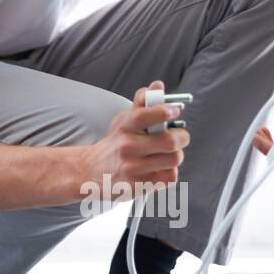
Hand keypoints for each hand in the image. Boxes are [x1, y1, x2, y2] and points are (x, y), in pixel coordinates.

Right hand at [80, 79, 190, 197]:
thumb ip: (142, 102)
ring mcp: (133, 168)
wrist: (92, 171)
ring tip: (167, 154)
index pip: (145, 115)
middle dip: (182, 137)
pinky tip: (159, 168)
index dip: (164, 111)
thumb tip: (158, 86)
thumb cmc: (116, 143)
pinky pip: (169, 178)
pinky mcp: (138, 187)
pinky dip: (169, 172)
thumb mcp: (124, 120)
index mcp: (125, 126)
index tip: (174, 110)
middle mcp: (127, 147)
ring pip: (173, 160)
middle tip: (179, 137)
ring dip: (175, 156)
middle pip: (170, 141)